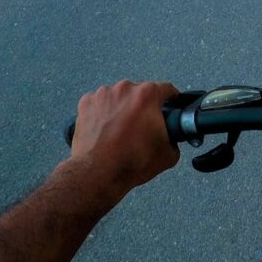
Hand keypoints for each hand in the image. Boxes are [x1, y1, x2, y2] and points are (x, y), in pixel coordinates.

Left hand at [68, 80, 179, 203]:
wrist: (98, 173)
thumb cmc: (129, 161)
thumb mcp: (168, 155)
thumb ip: (174, 139)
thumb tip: (170, 139)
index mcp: (148, 95)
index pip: (167, 89)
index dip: (171, 99)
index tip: (170, 103)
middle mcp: (125, 89)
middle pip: (140, 93)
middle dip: (143, 107)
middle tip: (142, 126)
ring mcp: (103, 95)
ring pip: (119, 97)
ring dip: (122, 108)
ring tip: (121, 130)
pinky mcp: (86, 104)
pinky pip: (99, 103)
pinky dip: (103, 113)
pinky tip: (106, 129)